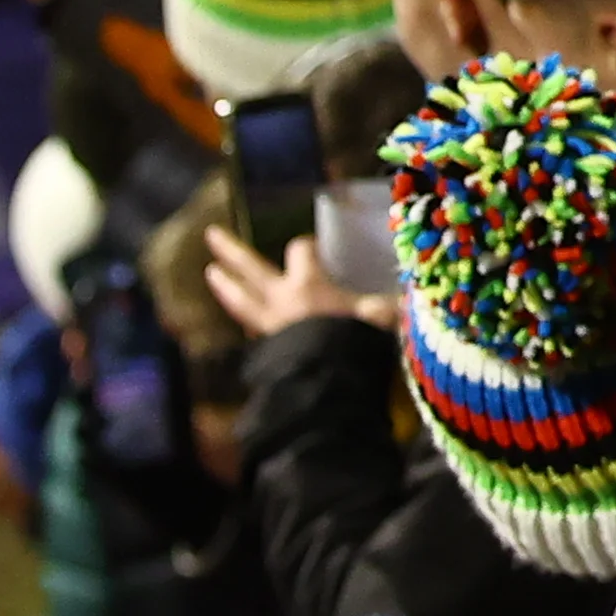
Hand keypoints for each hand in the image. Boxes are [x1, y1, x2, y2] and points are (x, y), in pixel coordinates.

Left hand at [200, 224, 392, 337]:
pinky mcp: (266, 348)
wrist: (328, 381)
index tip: (311, 246)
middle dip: (231, 250)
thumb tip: (405, 299)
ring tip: (210, 272)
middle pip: (250, 267)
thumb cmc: (355, 342)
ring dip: (225, 285)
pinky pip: (249, 327)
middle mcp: (281, 299)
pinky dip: (242, 318)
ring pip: (240, 299)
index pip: (301, 251)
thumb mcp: (381, 317)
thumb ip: (389, 305)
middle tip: (211, 234)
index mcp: (308, 284)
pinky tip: (241, 319)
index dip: (306, 245)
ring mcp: (268, 323)